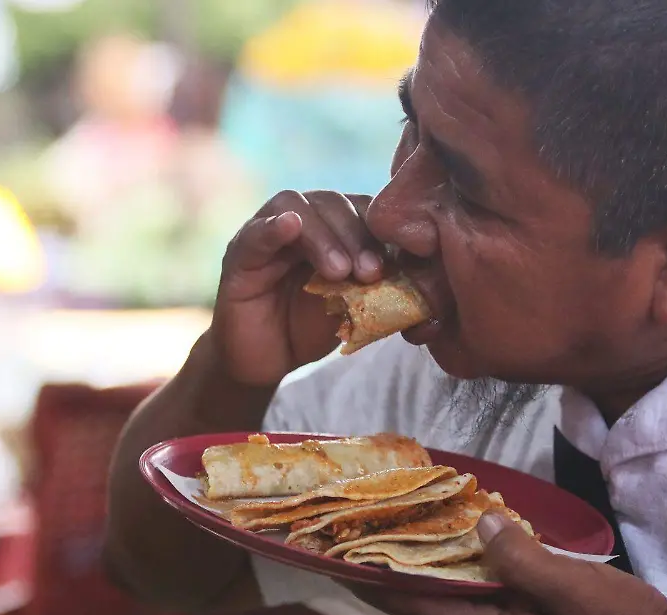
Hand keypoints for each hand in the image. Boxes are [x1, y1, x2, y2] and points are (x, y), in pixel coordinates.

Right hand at [211, 190, 384, 385]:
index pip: (361, 207)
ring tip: (340, 272)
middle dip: (356, 235)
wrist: (267, 360)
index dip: (381, 231)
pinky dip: (274, 226)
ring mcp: (267, 231)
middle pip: (332, 202)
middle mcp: (301, 219)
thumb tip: (427, 279)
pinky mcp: (239, 254)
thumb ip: (383, 285)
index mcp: (333, 225)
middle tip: (371, 272)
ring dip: (323, 236)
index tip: (399, 265)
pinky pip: (256, 232)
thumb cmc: (312, 327)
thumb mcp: (356, 304)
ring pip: (297, 207)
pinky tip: (290, 226)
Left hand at [352, 513, 666, 614]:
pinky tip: (469, 542)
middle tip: (367, 534)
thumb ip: (521, 557)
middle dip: (396, 571)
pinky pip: (487, 594)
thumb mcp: (571, 587)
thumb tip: (481, 522)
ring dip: (430, 566)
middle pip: (432, 601)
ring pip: (458, 597)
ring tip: (405, 530)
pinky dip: (468, 568)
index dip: (377, 583)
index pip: (419, 605)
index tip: (340, 560)